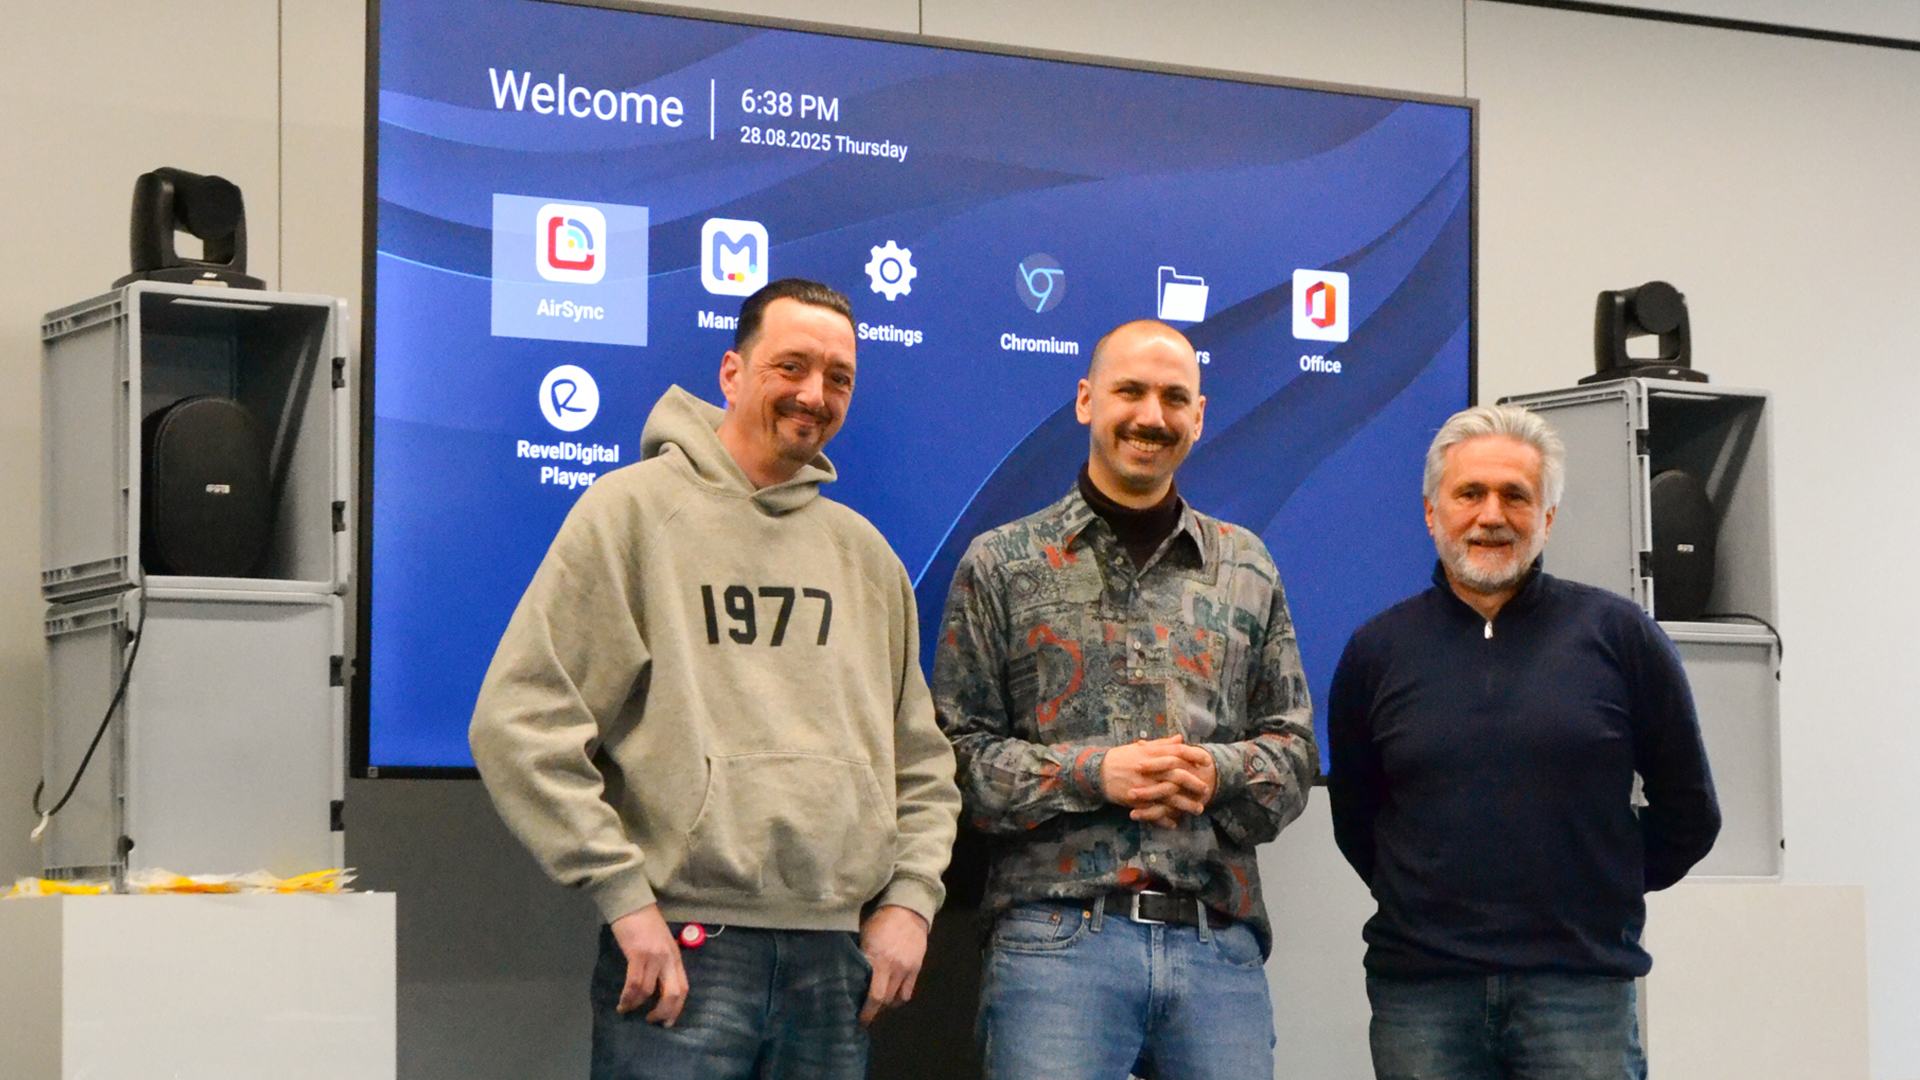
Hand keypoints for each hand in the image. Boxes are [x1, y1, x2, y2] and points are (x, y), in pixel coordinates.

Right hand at [609, 905, 688, 1025]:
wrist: (632, 904)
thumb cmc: (646, 923)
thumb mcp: (662, 944)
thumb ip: (664, 962)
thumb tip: (658, 986)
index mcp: (676, 957)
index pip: (683, 987)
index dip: (677, 1008)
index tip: (667, 1021)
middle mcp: (668, 959)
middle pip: (673, 993)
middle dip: (663, 1012)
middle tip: (652, 1021)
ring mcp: (654, 956)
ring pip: (649, 991)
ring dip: (637, 1005)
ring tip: (628, 1010)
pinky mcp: (637, 954)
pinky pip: (633, 983)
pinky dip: (627, 997)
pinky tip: (622, 1003)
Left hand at [858, 904, 929, 1025]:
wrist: (907, 911)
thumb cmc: (879, 921)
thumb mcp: (863, 936)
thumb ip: (858, 957)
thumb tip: (845, 977)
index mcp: (877, 959)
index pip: (872, 995)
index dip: (865, 1012)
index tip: (857, 1019)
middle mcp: (893, 967)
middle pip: (884, 1000)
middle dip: (873, 1011)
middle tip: (863, 1013)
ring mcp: (906, 969)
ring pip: (896, 999)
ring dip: (885, 1005)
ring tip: (876, 1006)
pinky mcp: (916, 969)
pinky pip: (907, 993)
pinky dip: (898, 999)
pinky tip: (890, 997)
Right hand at [1102, 735, 1216, 827]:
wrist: (1098, 771)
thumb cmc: (1122, 757)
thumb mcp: (1142, 748)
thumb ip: (1163, 744)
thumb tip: (1180, 738)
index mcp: (1152, 754)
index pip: (1179, 752)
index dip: (1195, 756)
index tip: (1207, 762)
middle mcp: (1150, 769)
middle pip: (1178, 776)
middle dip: (1194, 783)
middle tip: (1206, 789)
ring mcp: (1144, 786)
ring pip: (1170, 796)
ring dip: (1185, 804)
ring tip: (1198, 809)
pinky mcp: (1137, 801)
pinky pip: (1154, 811)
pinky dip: (1165, 819)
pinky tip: (1175, 823)